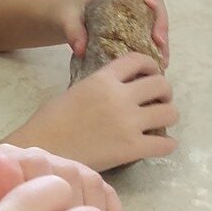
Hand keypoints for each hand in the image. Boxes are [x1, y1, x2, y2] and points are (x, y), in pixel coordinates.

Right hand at [14, 55, 176, 171]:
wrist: (41, 150)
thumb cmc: (49, 122)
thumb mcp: (75, 91)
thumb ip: (100, 86)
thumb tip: (119, 90)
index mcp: (102, 79)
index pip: (138, 60)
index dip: (151, 65)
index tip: (152, 73)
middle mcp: (120, 97)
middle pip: (161, 85)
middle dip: (164, 92)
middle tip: (158, 101)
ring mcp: (128, 123)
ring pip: (170, 113)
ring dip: (168, 116)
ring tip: (160, 123)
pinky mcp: (131, 148)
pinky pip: (165, 144)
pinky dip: (167, 145)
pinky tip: (161, 145)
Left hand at [55, 0, 169, 65]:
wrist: (62, 21)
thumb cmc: (64, 13)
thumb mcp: (65, 19)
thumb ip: (72, 30)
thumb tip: (81, 49)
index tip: (149, 4)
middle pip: (152, 1)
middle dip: (159, 20)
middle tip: (159, 41)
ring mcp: (133, 11)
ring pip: (155, 19)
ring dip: (162, 38)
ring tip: (163, 59)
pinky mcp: (135, 26)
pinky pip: (150, 33)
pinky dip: (155, 48)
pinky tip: (159, 63)